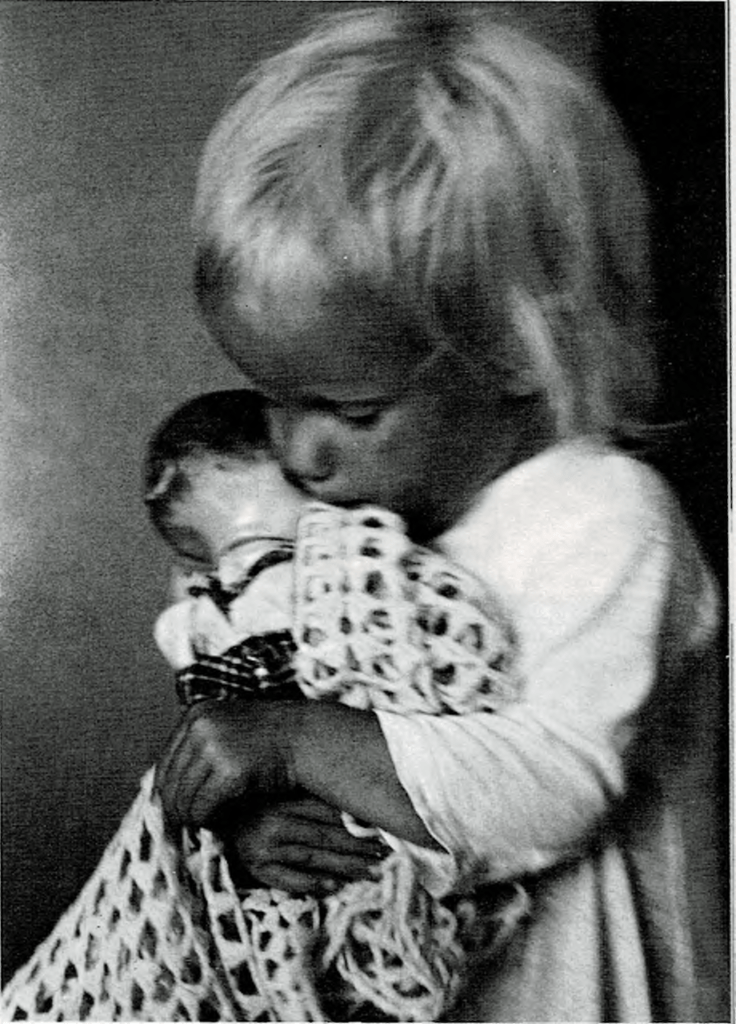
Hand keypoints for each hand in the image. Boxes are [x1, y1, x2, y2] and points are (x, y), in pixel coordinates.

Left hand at [155, 699, 298, 831]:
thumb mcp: (226, 731)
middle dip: (175, 809)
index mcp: (196, 714)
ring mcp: (215, 746)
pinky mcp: (230, 770)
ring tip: (203, 824)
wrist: (305, 738)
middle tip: (185, 826)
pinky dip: (205, 820)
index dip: (166, 792)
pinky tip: (216, 823)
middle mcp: (200, 726)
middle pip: (169, 782)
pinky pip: (202, 806)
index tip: (173, 810)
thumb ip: (198, 749)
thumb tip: (163, 790)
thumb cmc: (268, 741)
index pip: (165, 763)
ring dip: (191, 817)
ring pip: (183, 798)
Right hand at [223, 795, 386, 894]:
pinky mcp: (254, 869)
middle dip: (361, 847)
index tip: (385, 830)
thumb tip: (350, 801)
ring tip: (374, 873)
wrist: (205, 812)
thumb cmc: (247, 796)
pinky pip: (288, 880)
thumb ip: (306, 791)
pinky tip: (335, 888)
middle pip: (329, 837)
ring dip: (347, 867)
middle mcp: (276, 823)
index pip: (331, 813)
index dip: (360, 824)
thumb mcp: (276, 787)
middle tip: (389, 854)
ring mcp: (264, 847)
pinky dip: (312, 885)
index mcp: (284, 799)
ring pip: (315, 859)